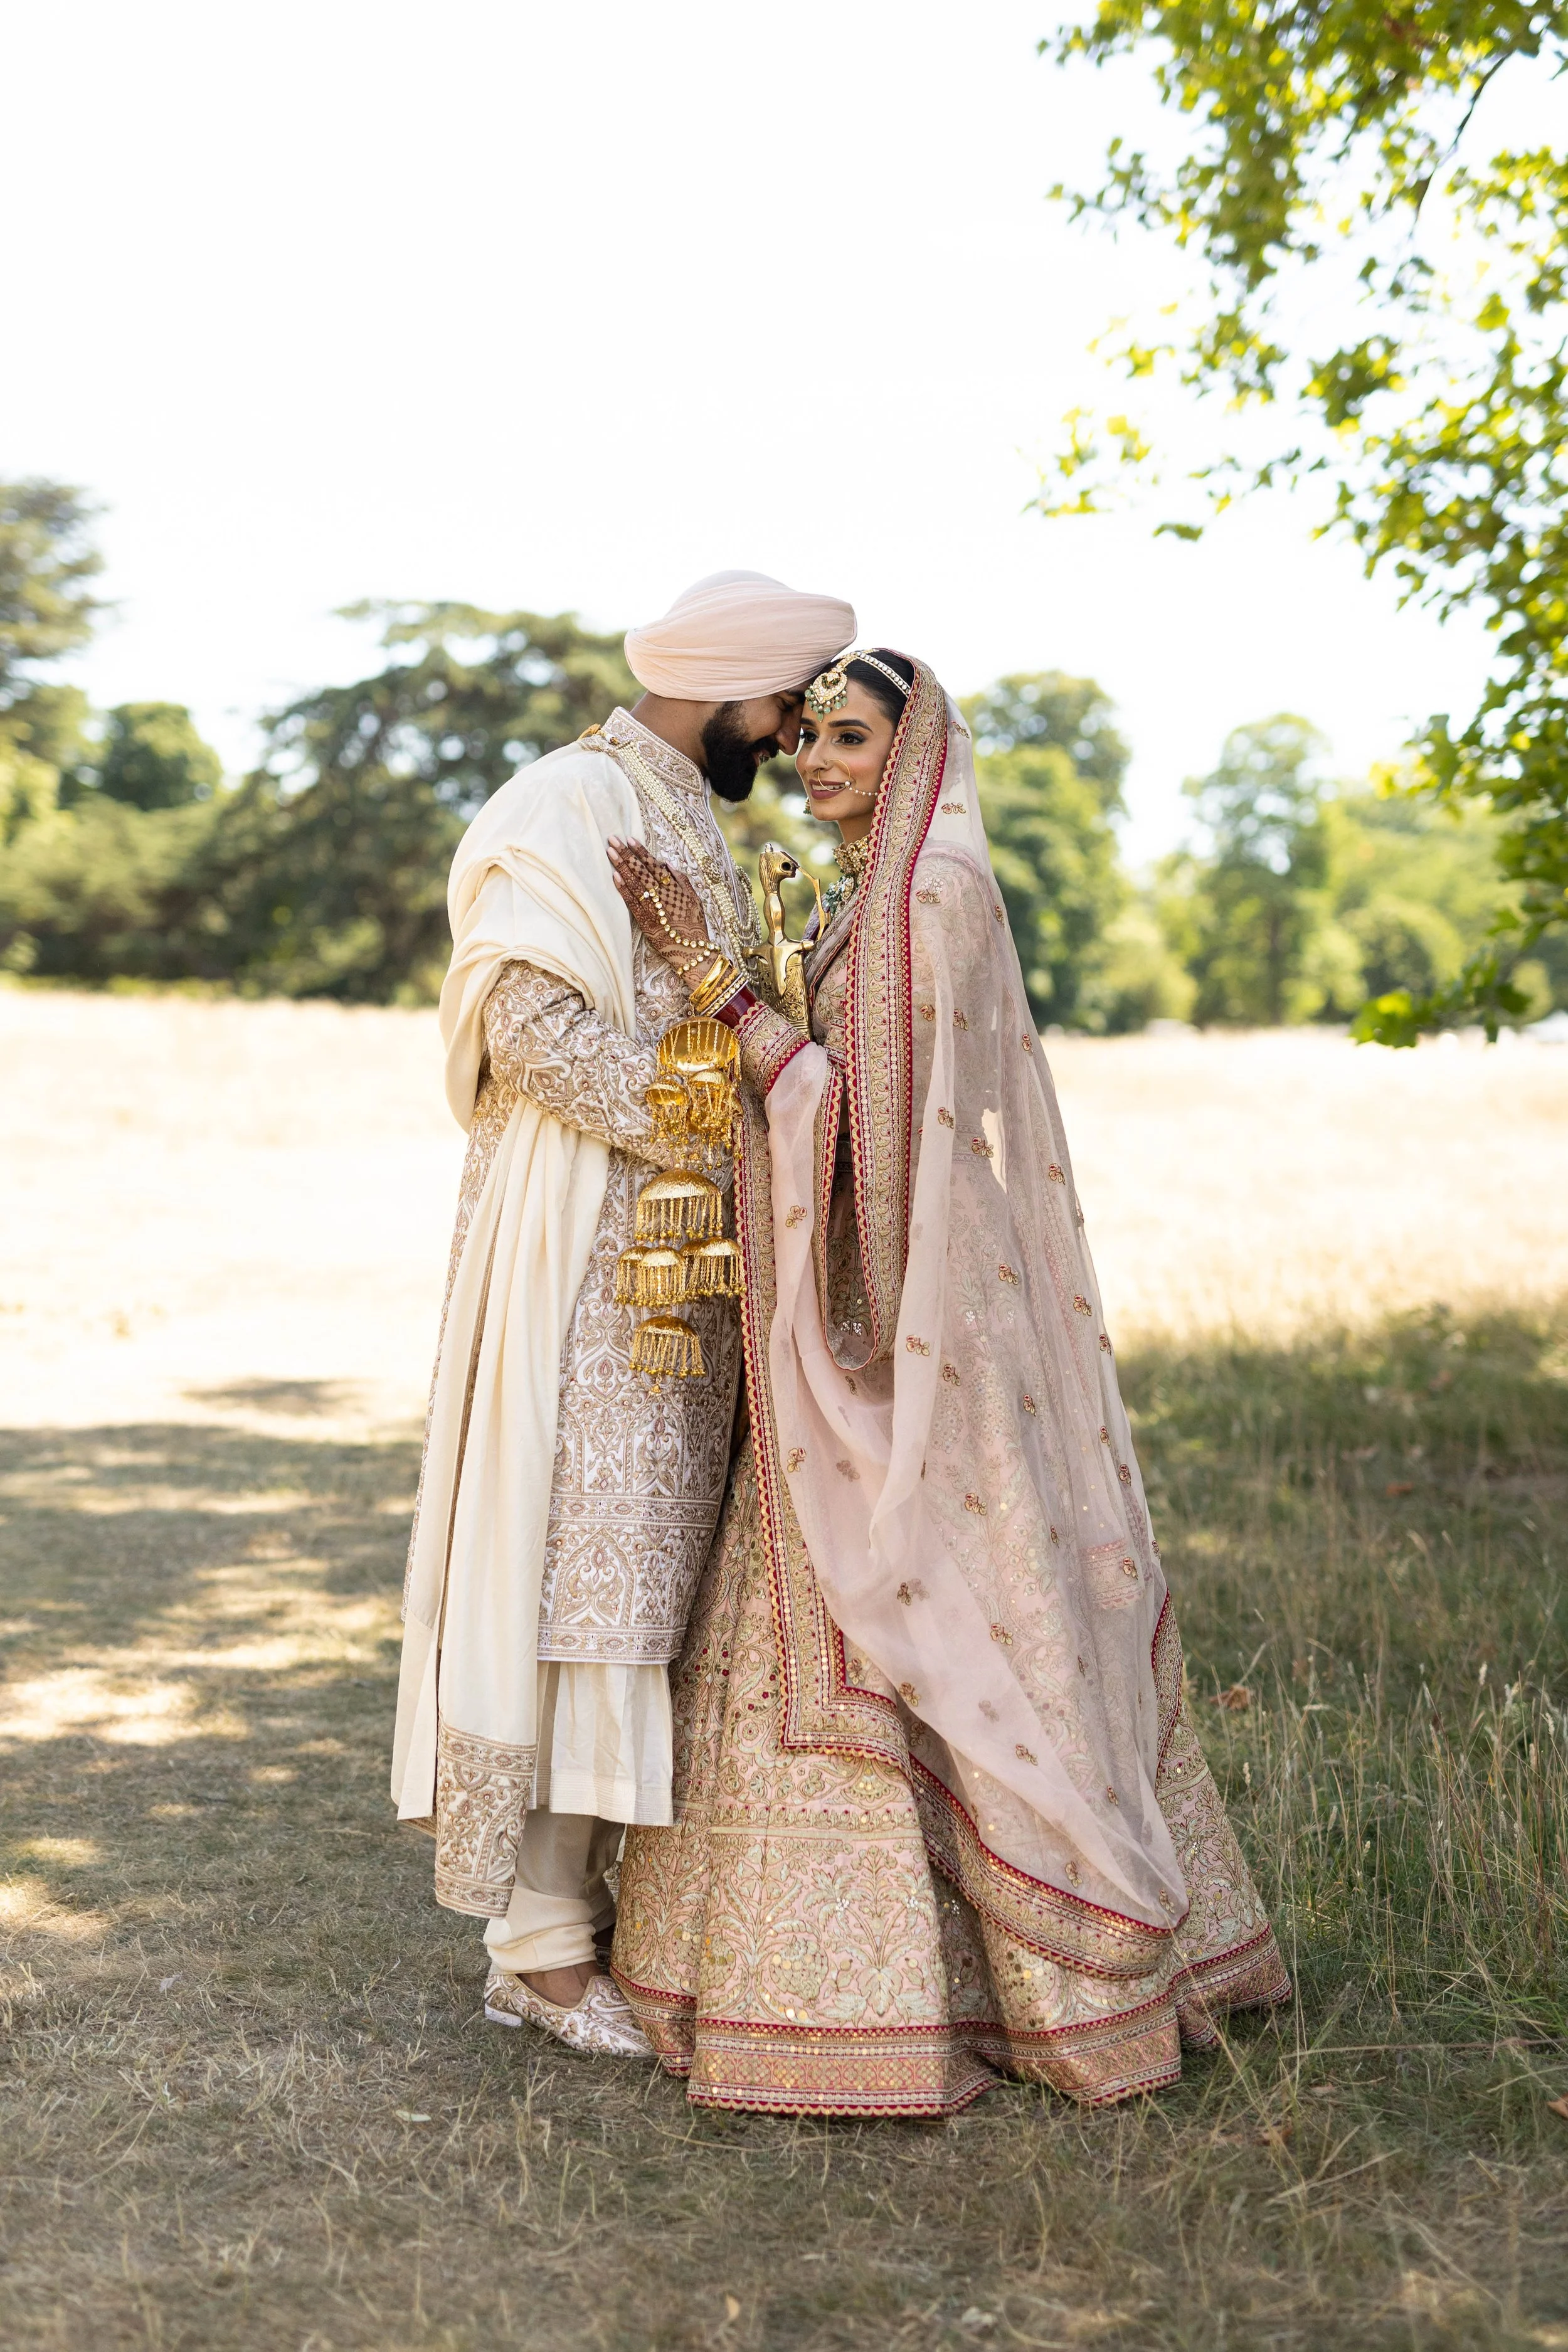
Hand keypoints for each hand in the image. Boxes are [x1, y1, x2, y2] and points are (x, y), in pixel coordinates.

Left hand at [606, 837, 714, 980]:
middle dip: (625, 853)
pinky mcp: (644, 920)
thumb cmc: (694, 924)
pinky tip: (614, 876)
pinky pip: (631, 901)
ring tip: (609, 852)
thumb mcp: (694, 899)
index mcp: (674, 887)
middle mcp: (661, 894)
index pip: (653, 864)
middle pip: (640, 869)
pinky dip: (622, 888)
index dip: (640, 851)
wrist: (692, 950)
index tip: (629, 838)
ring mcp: (651, 906)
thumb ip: (682, 880)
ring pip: (633, 882)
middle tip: (612, 839)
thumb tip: (667, 864)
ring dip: (620, 865)